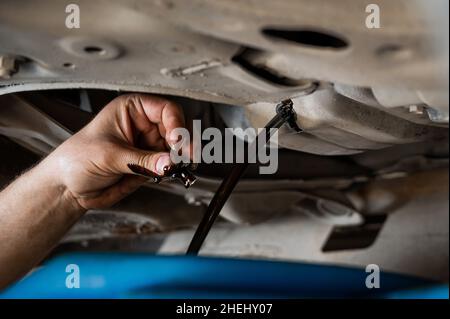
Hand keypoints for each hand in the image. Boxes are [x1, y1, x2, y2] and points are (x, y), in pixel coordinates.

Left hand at [41, 93, 185, 209]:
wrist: (68, 186)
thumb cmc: (77, 159)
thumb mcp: (110, 156)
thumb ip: (142, 160)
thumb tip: (169, 162)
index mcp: (132, 109)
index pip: (165, 110)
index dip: (176, 125)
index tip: (178, 143)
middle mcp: (143, 125)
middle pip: (177, 129)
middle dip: (183, 144)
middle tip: (185, 159)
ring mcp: (148, 145)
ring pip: (177, 149)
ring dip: (181, 159)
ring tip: (179, 168)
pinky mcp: (151, 164)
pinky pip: (170, 165)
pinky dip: (175, 171)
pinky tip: (173, 173)